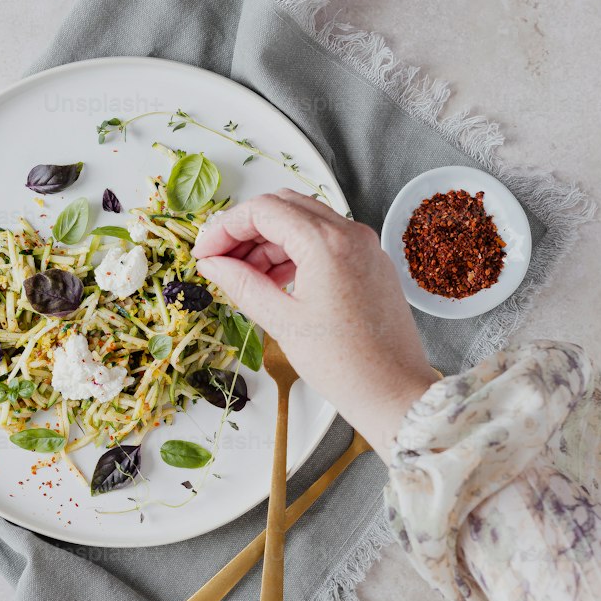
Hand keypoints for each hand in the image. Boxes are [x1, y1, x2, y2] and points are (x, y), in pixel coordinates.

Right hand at [194, 190, 438, 461]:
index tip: (205, 253)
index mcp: (327, 243)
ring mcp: (365, 246)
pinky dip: (295, 252)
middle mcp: (351, 234)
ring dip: (269, 242)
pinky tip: (275, 281)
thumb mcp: (282, 321)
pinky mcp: (371, 262)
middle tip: (219, 259)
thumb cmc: (345, 364)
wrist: (395, 393)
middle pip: (283, 207)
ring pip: (304, 222)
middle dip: (246, 230)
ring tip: (244, 277)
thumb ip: (242, 284)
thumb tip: (212, 265)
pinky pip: (326, 241)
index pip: (263, 210)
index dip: (225, 228)